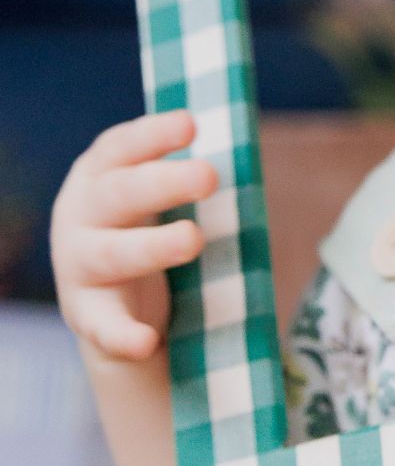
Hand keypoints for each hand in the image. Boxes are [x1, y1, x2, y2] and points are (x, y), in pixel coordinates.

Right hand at [51, 111, 218, 362]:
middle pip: (121, 194)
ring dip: (153, 246)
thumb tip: (245, 142)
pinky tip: (145, 341)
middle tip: (209, 176)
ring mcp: (79, 267)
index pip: (121, 147)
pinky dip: (123, 334)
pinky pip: (104, 327)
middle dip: (164, 183)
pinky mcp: (88, 315)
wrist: (105, 298)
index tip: (191, 123)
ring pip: (114, 254)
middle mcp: (81, 215)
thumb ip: (187, 173)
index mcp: (99, 175)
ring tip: (193, 239)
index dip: (153, 134)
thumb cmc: (143, 224)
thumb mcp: (155, 194)